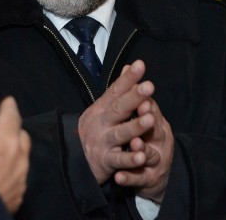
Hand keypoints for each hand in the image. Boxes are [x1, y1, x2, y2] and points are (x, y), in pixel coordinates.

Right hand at [0, 84, 30, 212]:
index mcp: (5, 143)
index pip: (12, 117)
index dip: (8, 107)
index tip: (8, 101)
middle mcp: (17, 163)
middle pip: (20, 138)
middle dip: (6, 130)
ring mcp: (18, 184)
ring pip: (19, 160)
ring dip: (7, 151)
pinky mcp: (14, 201)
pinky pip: (16, 179)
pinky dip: (7, 170)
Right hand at [77, 60, 158, 184]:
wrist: (75, 159)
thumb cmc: (97, 129)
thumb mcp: (103, 108)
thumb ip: (118, 90)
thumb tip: (129, 66)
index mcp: (102, 108)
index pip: (115, 90)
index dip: (128, 79)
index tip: (140, 65)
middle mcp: (101, 122)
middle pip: (118, 108)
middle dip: (134, 97)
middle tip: (149, 87)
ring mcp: (102, 141)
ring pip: (120, 133)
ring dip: (135, 127)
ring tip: (150, 119)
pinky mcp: (105, 161)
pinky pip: (119, 160)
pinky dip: (130, 159)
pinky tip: (141, 156)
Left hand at [115, 95, 173, 203]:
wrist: (156, 173)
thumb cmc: (149, 137)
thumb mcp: (145, 115)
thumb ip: (135, 94)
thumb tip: (128, 66)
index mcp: (156, 123)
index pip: (151, 109)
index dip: (145, 100)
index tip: (143, 88)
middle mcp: (158, 141)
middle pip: (153, 130)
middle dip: (145, 121)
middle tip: (145, 112)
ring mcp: (154, 161)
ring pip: (148, 155)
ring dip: (140, 149)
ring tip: (135, 144)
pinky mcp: (146, 179)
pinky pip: (136, 179)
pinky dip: (128, 177)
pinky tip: (118, 177)